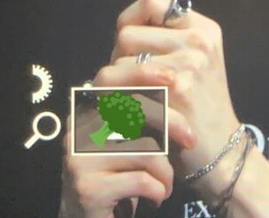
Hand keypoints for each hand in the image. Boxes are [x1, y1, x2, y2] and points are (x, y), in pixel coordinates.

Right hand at [61, 62, 195, 216]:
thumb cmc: (115, 170)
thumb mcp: (121, 134)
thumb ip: (135, 106)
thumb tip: (176, 78)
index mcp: (84, 110)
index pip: (110, 77)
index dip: (143, 72)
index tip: (175, 79)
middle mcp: (76, 129)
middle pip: (134, 110)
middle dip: (172, 123)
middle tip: (191, 140)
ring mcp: (79, 159)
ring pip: (146, 150)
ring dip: (166, 170)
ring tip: (166, 182)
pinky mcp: (89, 189)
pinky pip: (143, 180)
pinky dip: (159, 189)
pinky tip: (157, 196)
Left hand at [109, 0, 240, 195]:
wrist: (222, 152)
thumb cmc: (200, 106)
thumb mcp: (196, 61)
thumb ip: (167, 40)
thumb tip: (122, 31)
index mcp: (203, 28)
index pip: (153, 2)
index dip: (130, 18)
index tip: (126, 41)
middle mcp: (198, 42)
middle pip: (127, 35)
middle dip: (117, 59)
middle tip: (126, 81)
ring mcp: (188, 67)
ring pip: (118, 65)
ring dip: (111, 86)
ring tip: (123, 100)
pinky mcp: (175, 95)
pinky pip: (122, 93)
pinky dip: (114, 107)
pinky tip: (123, 118)